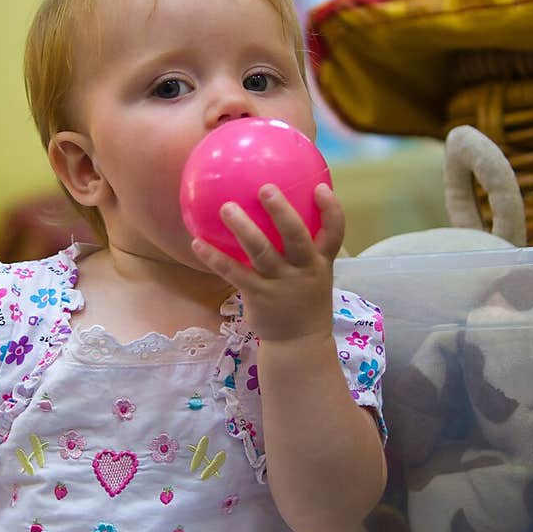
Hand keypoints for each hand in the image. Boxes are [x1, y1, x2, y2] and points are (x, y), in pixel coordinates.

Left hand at [191, 182, 343, 343]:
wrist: (298, 344)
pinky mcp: (258, 296)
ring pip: (262, 252)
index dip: (331, 209)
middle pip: (296, 237)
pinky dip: (214, 257)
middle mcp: (303, 270)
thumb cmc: (303, 301)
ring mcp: (280, 284)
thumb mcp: (315, 275)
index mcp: (320, 262)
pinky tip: (197, 243)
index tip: (320, 187)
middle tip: (265, 189)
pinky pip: (233, 273)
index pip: (335, 232)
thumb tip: (285, 213)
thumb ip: (305, 249)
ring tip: (227, 208)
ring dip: (243, 228)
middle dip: (282, 212)